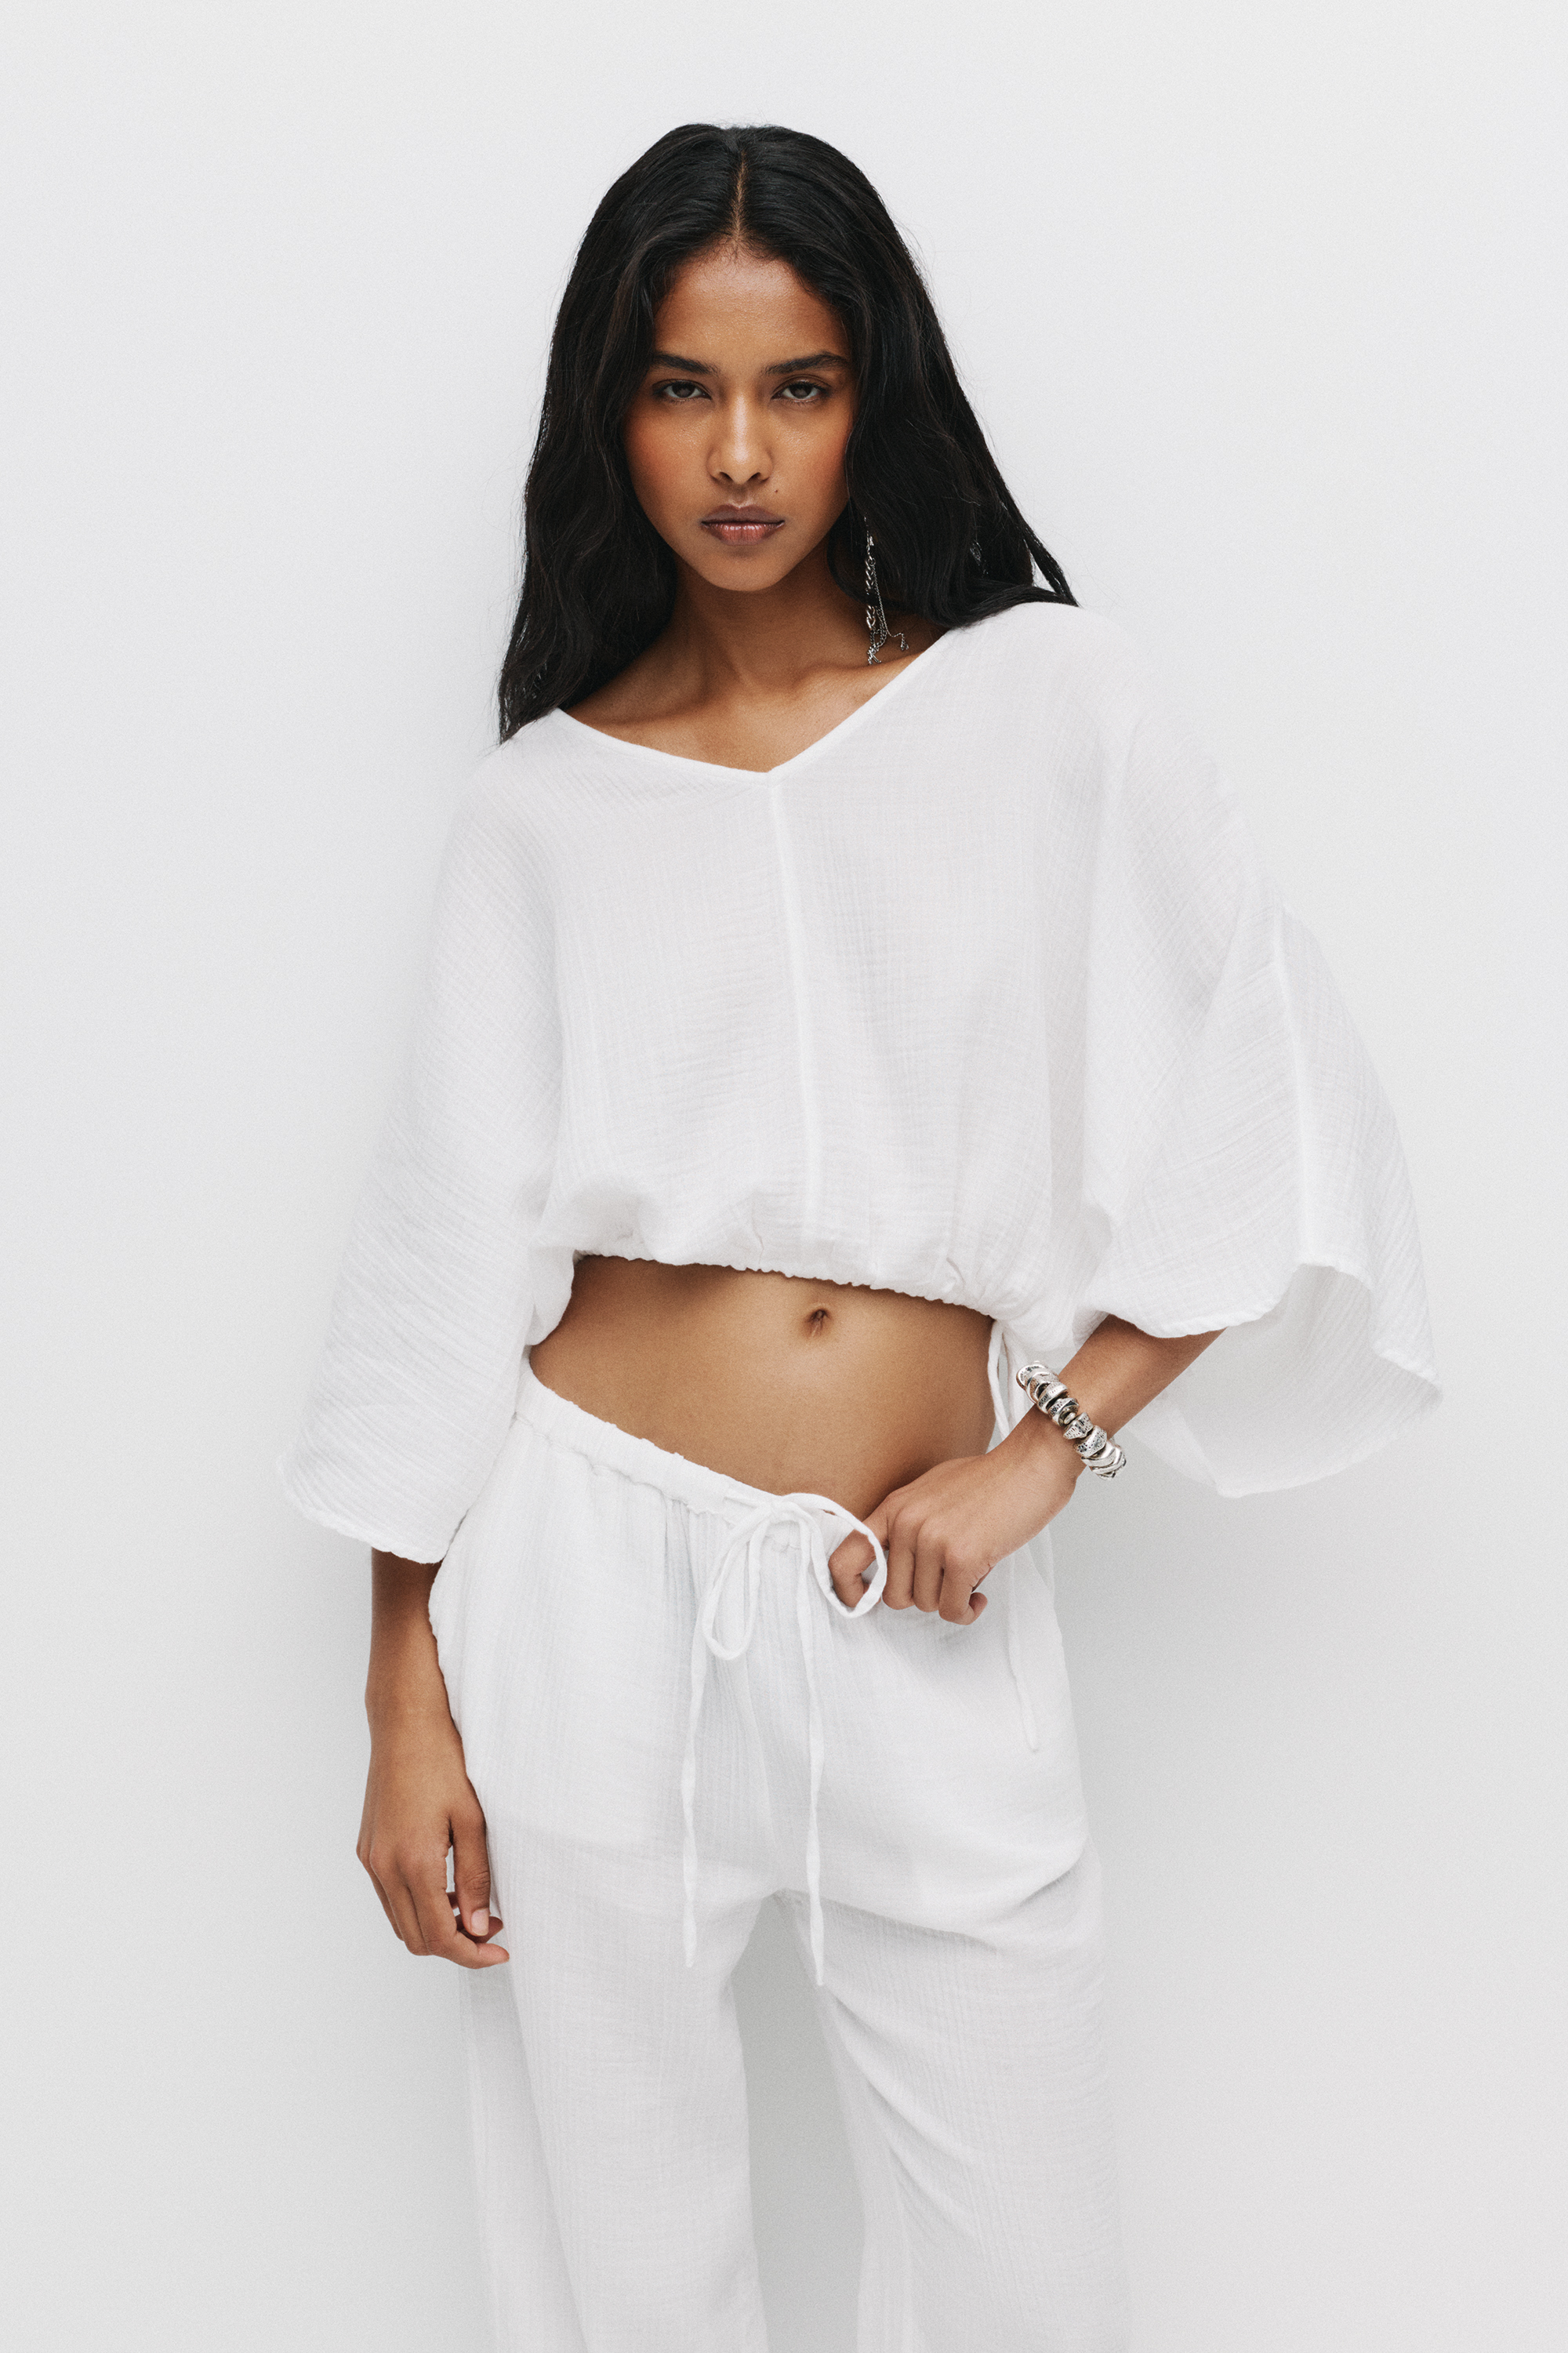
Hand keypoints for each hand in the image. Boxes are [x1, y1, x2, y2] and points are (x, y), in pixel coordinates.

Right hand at [357, 1703, 509, 1966]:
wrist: (404, 1722)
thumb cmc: (442, 1760)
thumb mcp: (472, 1819)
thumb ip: (475, 1878)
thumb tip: (476, 1927)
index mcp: (413, 1862)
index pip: (439, 1937)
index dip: (472, 1955)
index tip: (500, 1951)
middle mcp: (383, 1867)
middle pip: (416, 1938)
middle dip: (455, 1946)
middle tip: (491, 1928)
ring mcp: (370, 1859)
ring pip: (400, 1922)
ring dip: (434, 1927)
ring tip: (471, 1908)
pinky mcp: (366, 1848)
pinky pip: (389, 1897)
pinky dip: (416, 1906)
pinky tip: (444, 1887)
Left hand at [826, 1415, 1081, 1623]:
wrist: (1031, 1465)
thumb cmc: (990, 1481)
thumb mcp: (932, 1494)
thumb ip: (908, 1526)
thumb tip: (895, 1570)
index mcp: (893, 1508)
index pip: (844, 1560)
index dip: (847, 1591)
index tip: (864, 1603)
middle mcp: (905, 1524)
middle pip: (894, 1596)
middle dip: (923, 1596)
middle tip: (947, 1581)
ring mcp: (931, 1540)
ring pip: (926, 1605)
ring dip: (950, 1600)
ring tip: (969, 1577)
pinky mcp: (961, 1557)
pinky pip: (953, 1609)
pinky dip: (967, 1610)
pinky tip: (979, 1595)